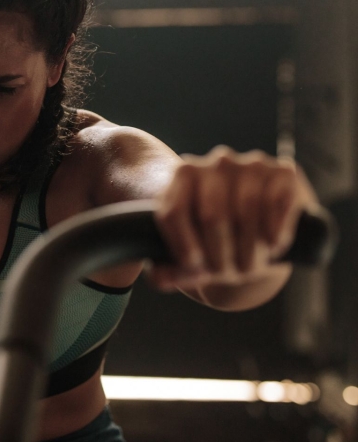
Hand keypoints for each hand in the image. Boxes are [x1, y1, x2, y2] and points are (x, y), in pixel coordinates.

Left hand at [150, 146, 318, 293]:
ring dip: (249, 248)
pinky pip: (277, 204)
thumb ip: (175, 268)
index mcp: (184, 176)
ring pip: (245, 212)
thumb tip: (158, 278)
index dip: (181, 244)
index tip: (192, 266)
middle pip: (211, 216)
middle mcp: (215, 163)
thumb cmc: (223, 239)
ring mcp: (250, 164)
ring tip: (249, 266)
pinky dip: (275, 232)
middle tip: (226, 273)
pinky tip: (272, 246)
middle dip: (219, 254)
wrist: (267, 220)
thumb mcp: (198, 254)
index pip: (173, 211)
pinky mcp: (283, 172)